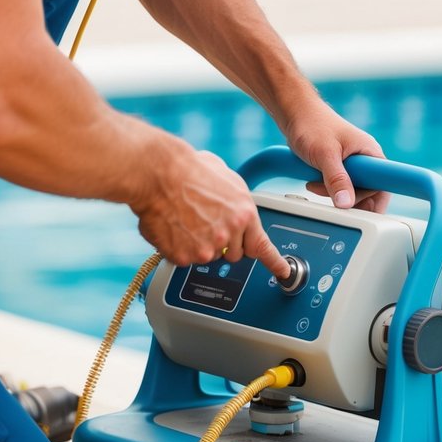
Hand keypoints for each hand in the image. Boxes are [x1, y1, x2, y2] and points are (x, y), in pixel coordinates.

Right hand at [130, 145, 291, 279]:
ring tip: (187, 219)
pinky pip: (185, 259)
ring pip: (208, 256)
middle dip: (225, 244)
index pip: (263, 246)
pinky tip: (174, 227)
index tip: (283, 272)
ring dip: (200, 244)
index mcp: (244, 214)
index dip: (274, 262)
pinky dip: (179, 248)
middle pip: (234, 254)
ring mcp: (206, 248)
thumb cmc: (189, 170)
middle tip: (207, 224)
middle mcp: (228, 234)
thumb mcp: (228, 179)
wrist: (158, 173)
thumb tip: (235, 208)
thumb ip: (238, 202)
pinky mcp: (184, 256)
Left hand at [282, 99, 388, 213]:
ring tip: (315, 184)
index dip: (374, 201)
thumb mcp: (325, 155)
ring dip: (333, 193)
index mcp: (370, 152)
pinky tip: (313, 182)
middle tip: (327, 194)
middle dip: (346, 197)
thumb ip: (336, 179)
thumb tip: (346, 203)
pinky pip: (338, 185)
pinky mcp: (339, 166)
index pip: (384, 185)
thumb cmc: (312, 125)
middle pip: (367, 192)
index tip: (361, 213)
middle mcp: (365, 158)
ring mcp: (352, 163)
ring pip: (350, 190)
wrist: (294, 113)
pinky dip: (326, 188)